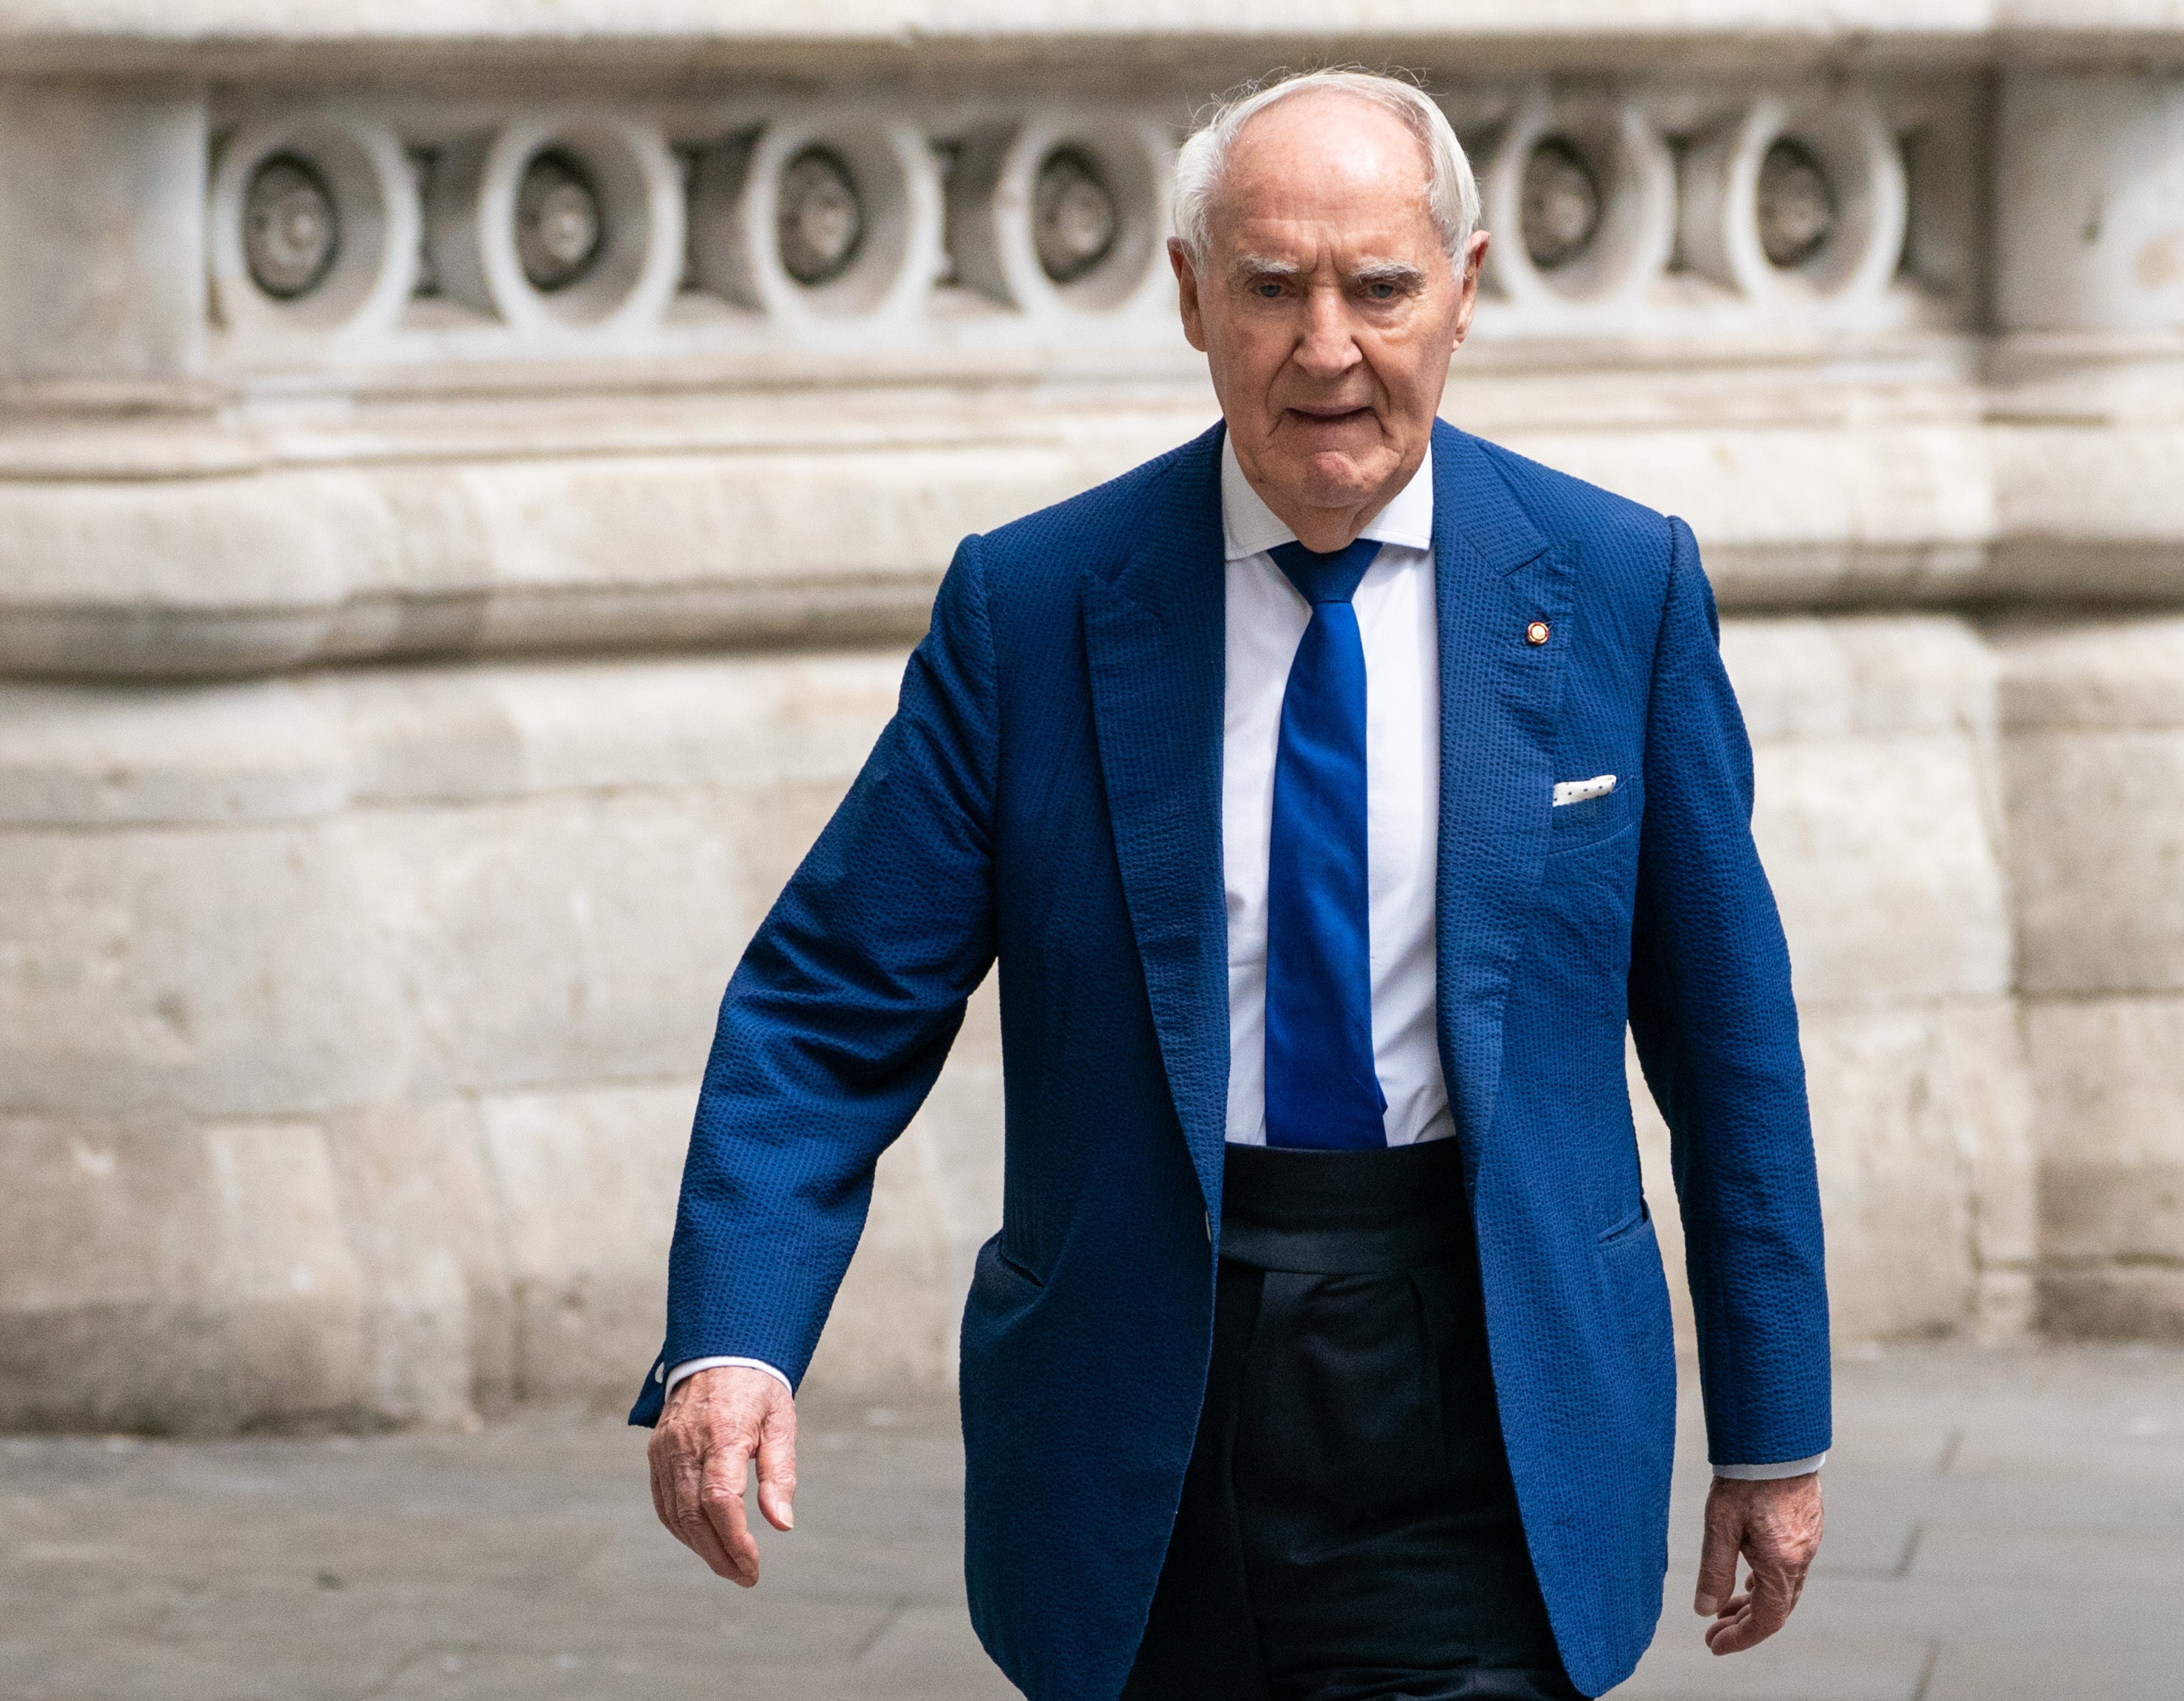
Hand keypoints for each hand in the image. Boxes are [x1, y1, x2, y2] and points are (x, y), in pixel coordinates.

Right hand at [647, 1365, 797, 1585]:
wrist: (719, 1353)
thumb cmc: (758, 1390)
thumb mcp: (781, 1423)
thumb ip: (780, 1474)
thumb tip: (782, 1525)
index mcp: (723, 1433)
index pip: (720, 1500)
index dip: (734, 1540)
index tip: (753, 1566)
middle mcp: (686, 1443)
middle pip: (694, 1514)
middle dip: (718, 1554)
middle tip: (744, 1576)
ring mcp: (665, 1449)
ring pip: (675, 1513)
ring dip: (700, 1547)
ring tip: (729, 1566)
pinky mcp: (656, 1453)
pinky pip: (664, 1502)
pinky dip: (682, 1528)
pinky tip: (703, 1541)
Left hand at [1694, 1472, 1822, 1654]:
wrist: (1777, 1438)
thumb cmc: (1746, 1477)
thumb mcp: (1720, 1525)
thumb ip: (1714, 1570)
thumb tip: (1704, 1610)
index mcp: (1781, 1563)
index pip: (1766, 1619)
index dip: (1741, 1638)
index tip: (1714, 1645)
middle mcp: (1801, 1558)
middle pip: (1776, 1608)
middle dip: (1744, 1624)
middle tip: (1714, 1631)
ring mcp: (1808, 1542)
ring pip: (1784, 1588)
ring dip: (1754, 1602)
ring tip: (1725, 1608)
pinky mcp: (1808, 1526)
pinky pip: (1790, 1568)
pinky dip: (1767, 1581)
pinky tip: (1749, 1578)